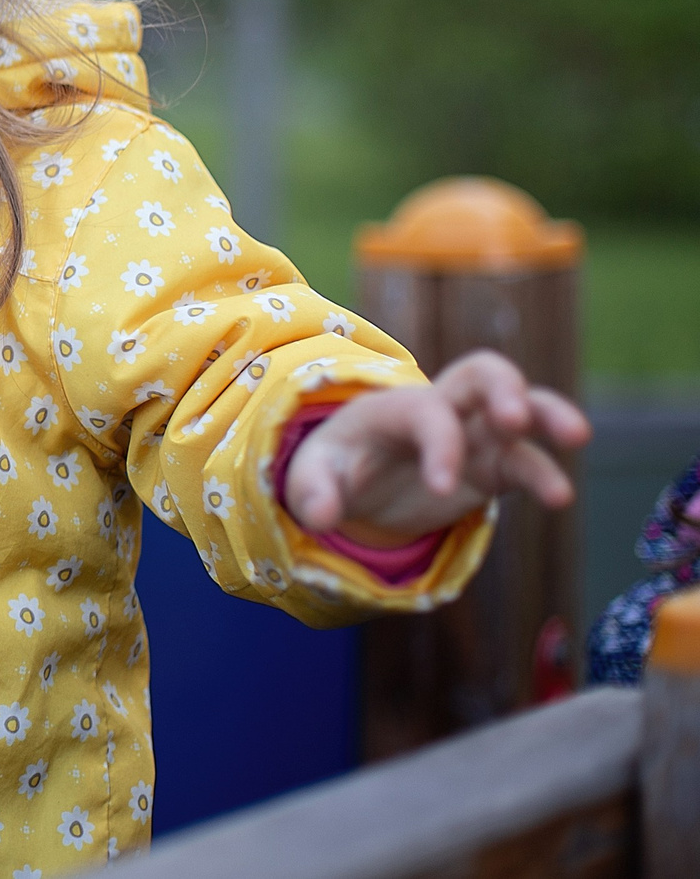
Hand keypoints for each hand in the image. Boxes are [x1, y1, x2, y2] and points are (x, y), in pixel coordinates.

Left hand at [283, 351, 591, 547]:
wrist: (355, 478)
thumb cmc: (335, 465)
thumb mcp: (311, 475)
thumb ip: (311, 492)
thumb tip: (320, 517)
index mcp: (393, 406)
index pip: (426, 410)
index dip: (440, 443)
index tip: (441, 488)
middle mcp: (441, 409)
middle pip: (482, 372)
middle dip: (504, 386)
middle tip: (517, 418)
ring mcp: (473, 435)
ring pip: (522, 408)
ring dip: (549, 414)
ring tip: (576, 437)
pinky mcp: (492, 466)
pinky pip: (526, 461)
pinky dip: (545, 474)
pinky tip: (560, 498)